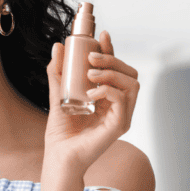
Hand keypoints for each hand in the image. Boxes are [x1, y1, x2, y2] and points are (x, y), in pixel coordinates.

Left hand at [43, 31, 139, 175]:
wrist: (59, 155)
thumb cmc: (61, 131)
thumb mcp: (57, 94)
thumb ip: (58, 72)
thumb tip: (58, 46)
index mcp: (108, 96)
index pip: (116, 68)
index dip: (112, 50)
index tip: (102, 35)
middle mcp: (119, 105)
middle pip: (129, 73)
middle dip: (112, 59)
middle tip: (90, 58)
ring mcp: (122, 115)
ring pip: (132, 84)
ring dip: (112, 73)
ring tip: (90, 74)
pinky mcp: (120, 126)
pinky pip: (123, 100)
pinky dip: (109, 90)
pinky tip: (92, 92)